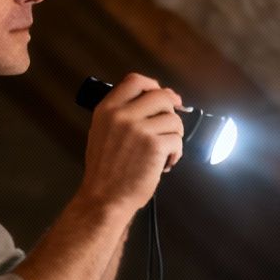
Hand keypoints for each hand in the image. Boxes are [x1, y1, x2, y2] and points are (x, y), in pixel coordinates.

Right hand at [77, 73, 182, 214]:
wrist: (104, 198)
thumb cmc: (104, 170)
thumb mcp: (102, 132)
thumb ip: (122, 114)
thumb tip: (155, 99)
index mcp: (107, 109)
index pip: (135, 81)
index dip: (153, 86)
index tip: (162, 96)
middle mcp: (122, 115)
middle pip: (161, 96)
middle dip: (171, 110)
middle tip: (170, 125)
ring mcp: (140, 129)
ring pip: (174, 120)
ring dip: (174, 136)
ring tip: (165, 151)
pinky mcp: (155, 145)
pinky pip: (177, 140)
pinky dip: (176, 153)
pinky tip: (166, 163)